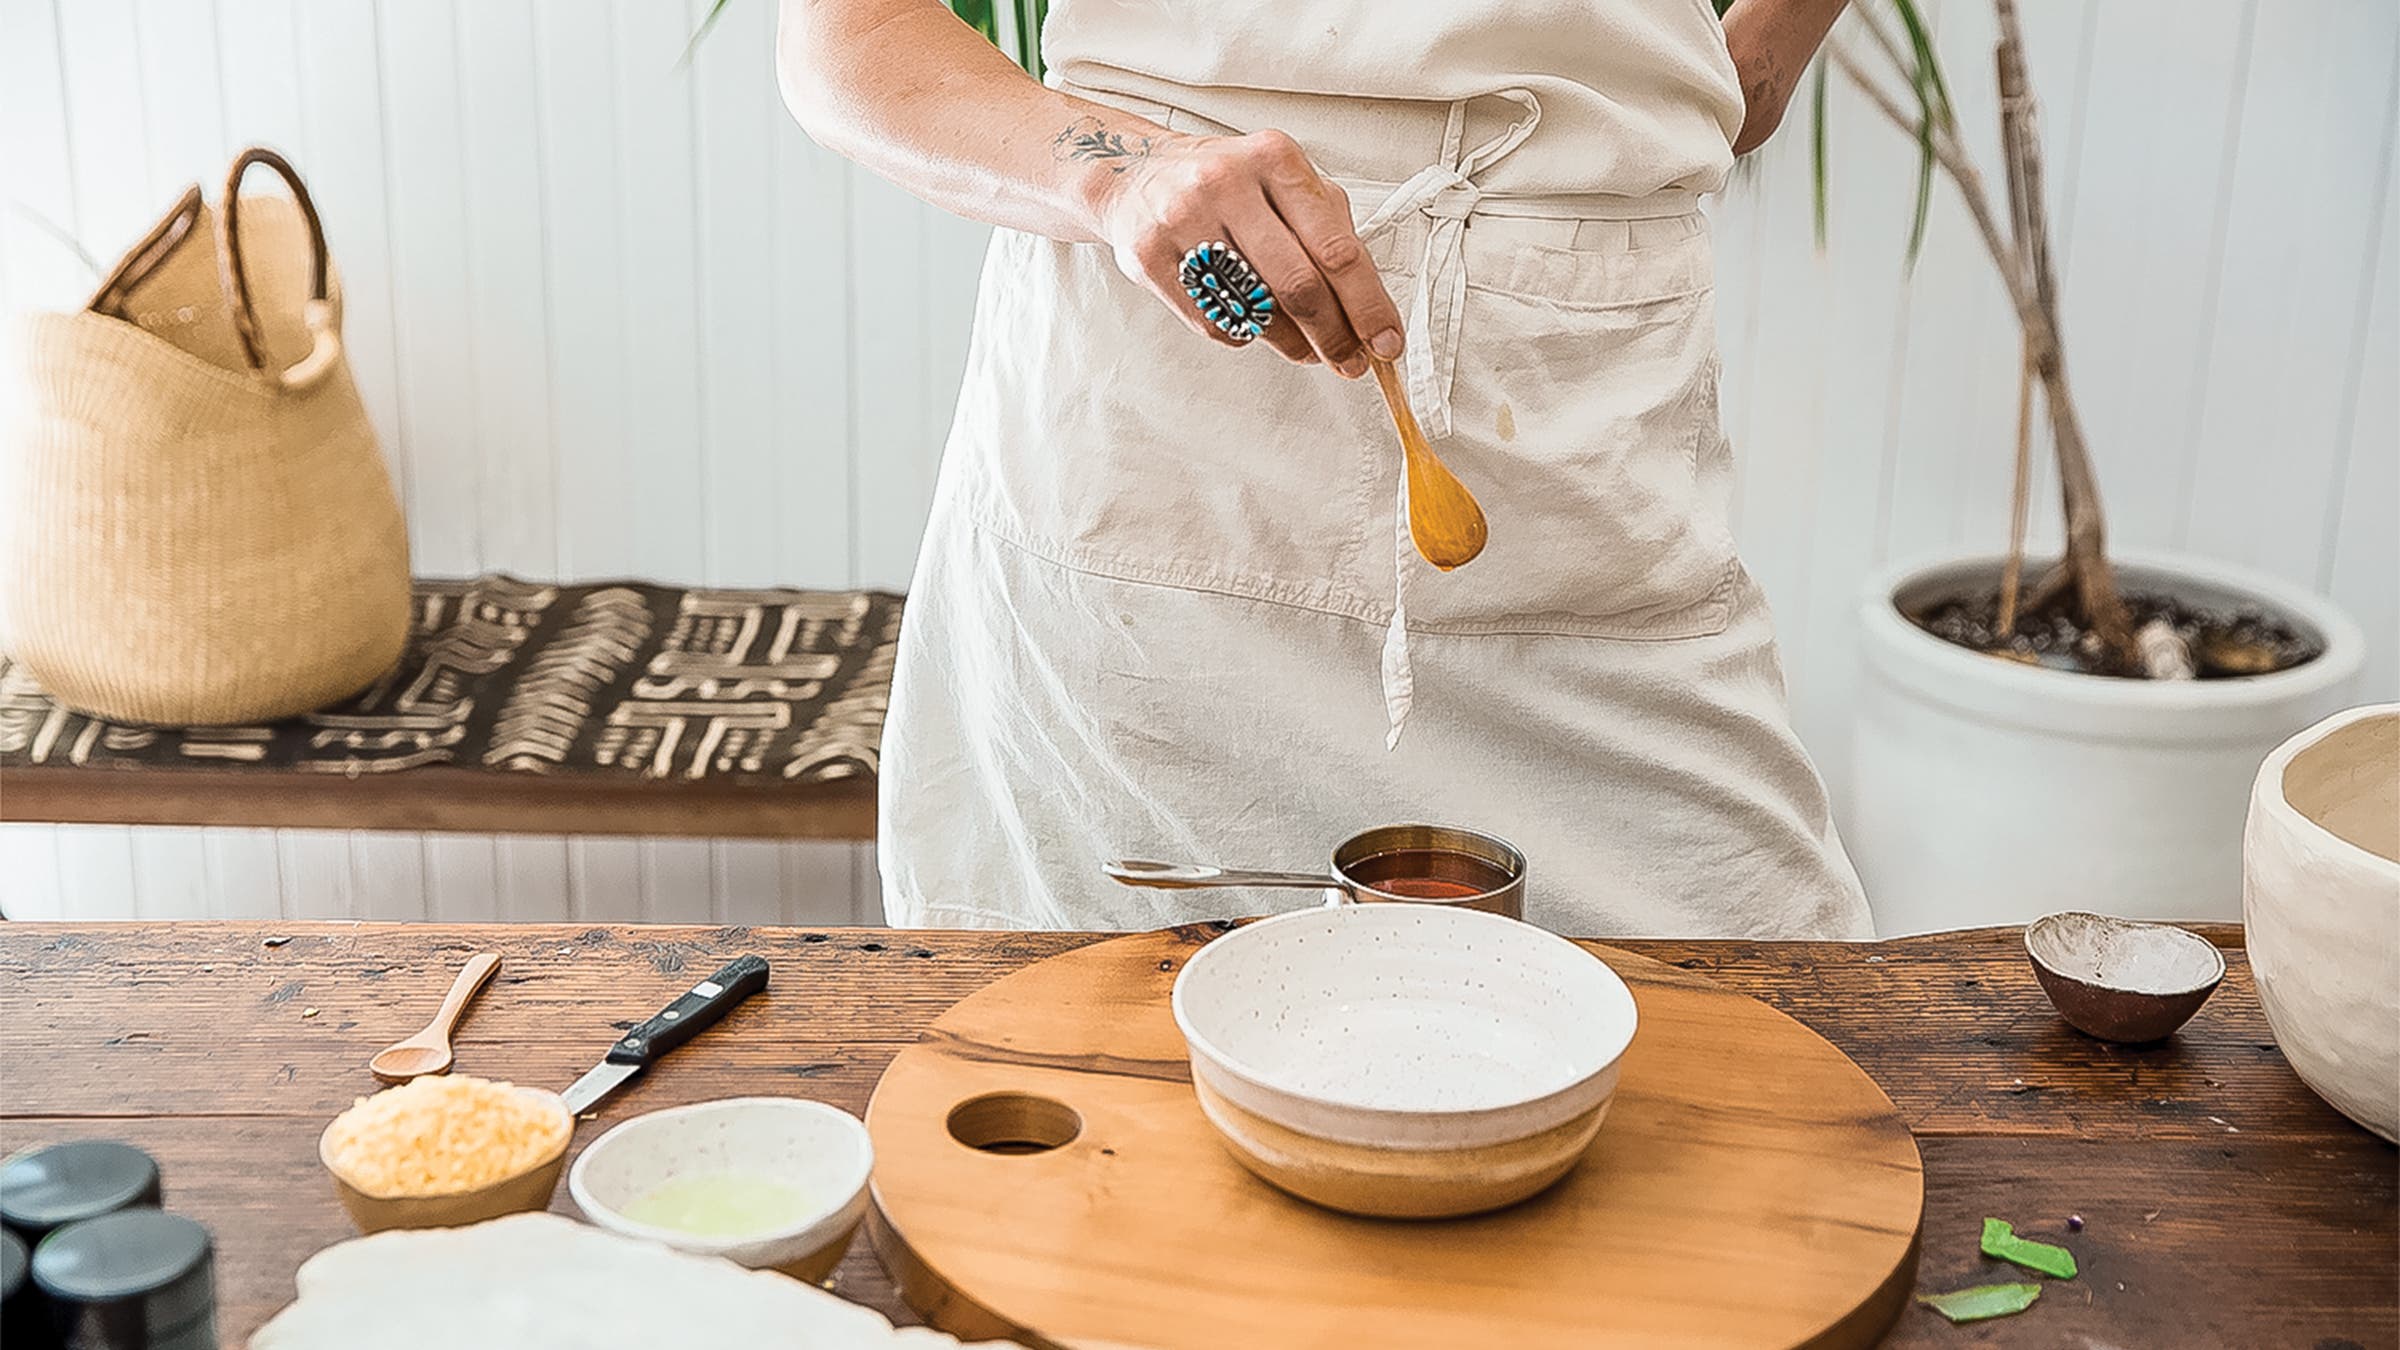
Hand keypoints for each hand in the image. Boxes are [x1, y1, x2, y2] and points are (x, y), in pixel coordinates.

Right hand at [1085, 124, 1403, 377]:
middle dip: (1334, 336)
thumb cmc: (1227, 184)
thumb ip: (1328, 231)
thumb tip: (1369, 309)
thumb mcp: (1282, 182)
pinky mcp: (1149, 256)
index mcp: (1274, 158)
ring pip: (1257, 311)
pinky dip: (1245, 335)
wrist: (1134, 173)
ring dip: (1294, 344)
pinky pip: (1215, 322)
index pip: (1336, 248)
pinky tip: (1252, 323)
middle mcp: (1227, 182)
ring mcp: (1183, 219)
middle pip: (1299, 286)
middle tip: (1351, 362)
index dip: (1368, 305)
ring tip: (1307, 348)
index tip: (1386, 342)